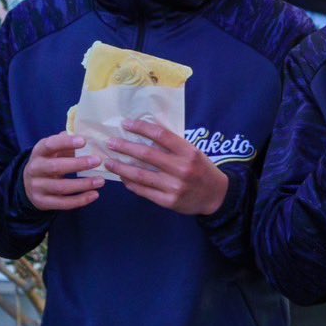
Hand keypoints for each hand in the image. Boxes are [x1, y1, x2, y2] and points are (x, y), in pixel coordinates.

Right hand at [21, 132, 103, 210]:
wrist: (29, 184)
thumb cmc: (49, 161)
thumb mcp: (55, 151)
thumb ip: (68, 143)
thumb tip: (89, 133)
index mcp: (38, 152)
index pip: (50, 145)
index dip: (66, 142)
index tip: (84, 141)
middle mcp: (35, 169)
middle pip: (55, 167)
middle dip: (78, 164)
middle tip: (98, 161)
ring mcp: (36, 187)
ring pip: (61, 187)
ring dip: (83, 184)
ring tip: (101, 181)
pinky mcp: (42, 202)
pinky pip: (62, 203)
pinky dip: (80, 200)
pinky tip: (95, 194)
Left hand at [105, 120, 228, 215]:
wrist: (216, 196)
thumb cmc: (201, 169)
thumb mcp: (193, 152)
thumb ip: (173, 145)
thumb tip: (144, 132)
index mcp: (189, 152)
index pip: (161, 135)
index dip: (141, 127)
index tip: (125, 124)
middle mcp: (181, 168)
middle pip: (147, 154)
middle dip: (125, 147)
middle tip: (110, 142)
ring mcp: (174, 186)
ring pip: (140, 175)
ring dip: (121, 167)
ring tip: (109, 162)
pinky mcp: (168, 201)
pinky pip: (143, 190)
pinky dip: (130, 183)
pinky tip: (123, 177)